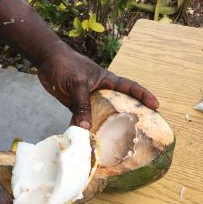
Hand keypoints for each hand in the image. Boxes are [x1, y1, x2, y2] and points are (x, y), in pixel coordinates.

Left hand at [37, 41, 158, 128]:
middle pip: (119, 105)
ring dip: (107, 128)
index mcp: (107, 81)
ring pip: (102, 116)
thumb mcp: (76, 84)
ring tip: (117, 143)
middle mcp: (102, 92)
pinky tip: (90, 140)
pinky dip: (87, 129)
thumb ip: (81, 105)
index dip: (143, 96)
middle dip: (130, 116)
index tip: (156, 106)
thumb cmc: (65, 64)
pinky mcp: (77, 106)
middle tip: (142, 131)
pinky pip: (85, 120)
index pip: (130, 88)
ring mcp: (90, 100)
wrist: (46, 60)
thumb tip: (86, 128)